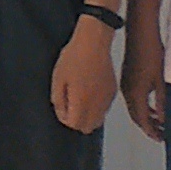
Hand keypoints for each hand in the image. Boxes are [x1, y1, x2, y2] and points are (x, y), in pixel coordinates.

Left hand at [50, 19, 114, 134]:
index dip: (64, 118)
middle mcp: (98, 103)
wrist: (94, 42)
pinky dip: (96, 107)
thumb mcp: (58, 78)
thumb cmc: (74, 57)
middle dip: (76, 120)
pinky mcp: (112, 91)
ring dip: (87, 115)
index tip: (61, 105)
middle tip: (69, 104)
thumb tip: (62, 112)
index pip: (74, 125)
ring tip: (79, 97)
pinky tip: (89, 91)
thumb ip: (58, 100)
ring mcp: (107, 98)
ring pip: (98, 120)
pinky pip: (105, 108)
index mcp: (83, 101)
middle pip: (87, 127)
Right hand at [121, 36, 167, 142]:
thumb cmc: (152, 52)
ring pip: (134, 108)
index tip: (162, 138)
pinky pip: (133, 99)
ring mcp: (126, 84)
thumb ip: (162, 101)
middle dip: (149, 127)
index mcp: (135, 93)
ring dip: (146, 117)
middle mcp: (127, 91)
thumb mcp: (161, 79)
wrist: (140, 32)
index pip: (142, 120)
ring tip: (159, 123)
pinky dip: (143, 107)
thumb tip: (164, 118)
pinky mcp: (127, 77)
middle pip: (137, 117)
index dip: (152, 132)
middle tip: (162, 135)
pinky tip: (153, 106)